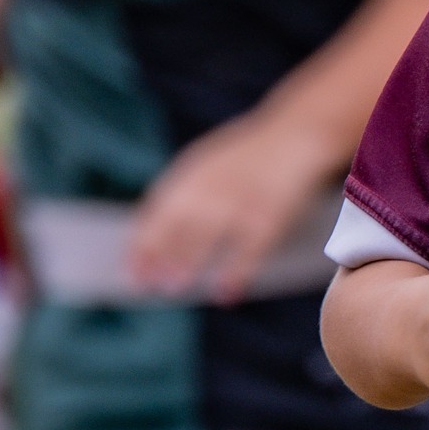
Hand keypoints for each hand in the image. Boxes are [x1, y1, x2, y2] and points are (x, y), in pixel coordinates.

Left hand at [126, 110, 335, 302]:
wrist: (297, 136)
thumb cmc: (251, 154)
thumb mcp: (209, 162)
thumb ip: (185, 192)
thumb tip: (155, 230)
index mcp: (193, 173)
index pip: (157, 211)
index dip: (142, 241)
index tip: (131, 267)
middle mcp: (211, 188)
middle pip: (176, 227)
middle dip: (158, 257)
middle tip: (145, 285)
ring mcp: (240, 203)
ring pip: (205, 240)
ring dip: (187, 265)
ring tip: (173, 289)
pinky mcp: (268, 218)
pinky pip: (247, 252)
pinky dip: (235, 274)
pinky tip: (226, 293)